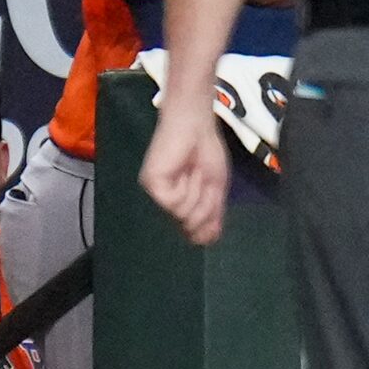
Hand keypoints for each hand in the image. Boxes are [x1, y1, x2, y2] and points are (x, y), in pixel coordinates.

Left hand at [141, 110, 229, 245]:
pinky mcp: (152, 185)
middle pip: (191, 226)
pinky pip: (175, 203)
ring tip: (193, 171)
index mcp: (181, 204)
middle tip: (202, 178)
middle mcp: (166, 203)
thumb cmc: (206, 151)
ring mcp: (157, 195)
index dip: (208, 223)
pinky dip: (186, 188)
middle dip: (205, 204)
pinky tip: (184, 172)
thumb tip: (207, 241)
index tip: (212, 199)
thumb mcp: (216, 189)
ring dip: (197, 192)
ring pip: (183, 215)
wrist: (197, 126)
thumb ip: (213, 216)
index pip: (195, 232)